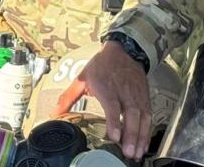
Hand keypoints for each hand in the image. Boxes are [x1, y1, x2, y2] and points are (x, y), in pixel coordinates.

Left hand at [51, 42, 151, 159]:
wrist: (124, 50)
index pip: (112, 105)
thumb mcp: (82, 78)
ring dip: (141, 136)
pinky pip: (148, 116)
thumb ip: (68, 97)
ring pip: (142, 116)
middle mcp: (124, 91)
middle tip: (128, 152)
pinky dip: (147, 131)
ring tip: (137, 153)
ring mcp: (136, 95)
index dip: (114, 121)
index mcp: (106, 86)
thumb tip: (54, 113)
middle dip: (131, 134)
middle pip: (130, 114)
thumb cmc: (101, 65)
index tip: (115, 136)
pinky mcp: (145, 97)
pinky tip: (144, 145)